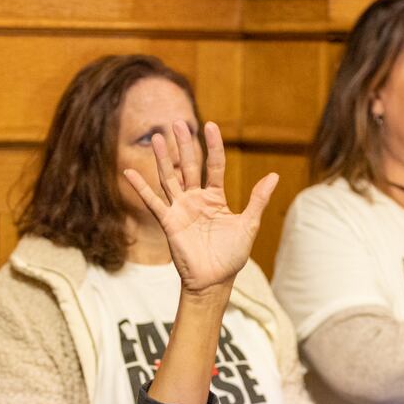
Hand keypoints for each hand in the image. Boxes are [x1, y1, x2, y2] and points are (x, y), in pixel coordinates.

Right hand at [122, 120, 277, 295]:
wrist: (214, 281)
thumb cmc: (231, 256)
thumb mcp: (248, 225)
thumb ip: (257, 200)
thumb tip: (274, 176)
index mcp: (216, 198)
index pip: (214, 165)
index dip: (213, 146)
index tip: (211, 125)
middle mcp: (196, 200)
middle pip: (189, 165)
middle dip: (184, 144)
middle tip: (177, 122)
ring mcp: (181, 209)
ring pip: (170, 178)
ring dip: (164, 158)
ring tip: (158, 137)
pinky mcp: (169, 222)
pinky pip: (153, 202)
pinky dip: (141, 187)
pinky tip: (129, 172)